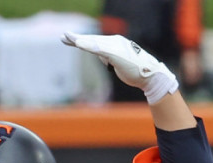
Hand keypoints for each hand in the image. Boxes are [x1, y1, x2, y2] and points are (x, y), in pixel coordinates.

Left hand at [62, 33, 177, 103]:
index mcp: (114, 44)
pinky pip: (100, 49)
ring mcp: (115, 47)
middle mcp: (114, 42)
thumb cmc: (134, 70)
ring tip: (69, 39)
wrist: (149, 76)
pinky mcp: (116, 54)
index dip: (81, 40)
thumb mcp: (118, 62)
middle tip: (63, 36)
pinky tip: (80, 45)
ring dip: (81, 41)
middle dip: (77, 38)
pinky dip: (90, 46)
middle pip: (92, 40)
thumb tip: (101, 55)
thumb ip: (108, 57)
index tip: (68, 39)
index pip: (94, 41)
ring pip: (95, 43)